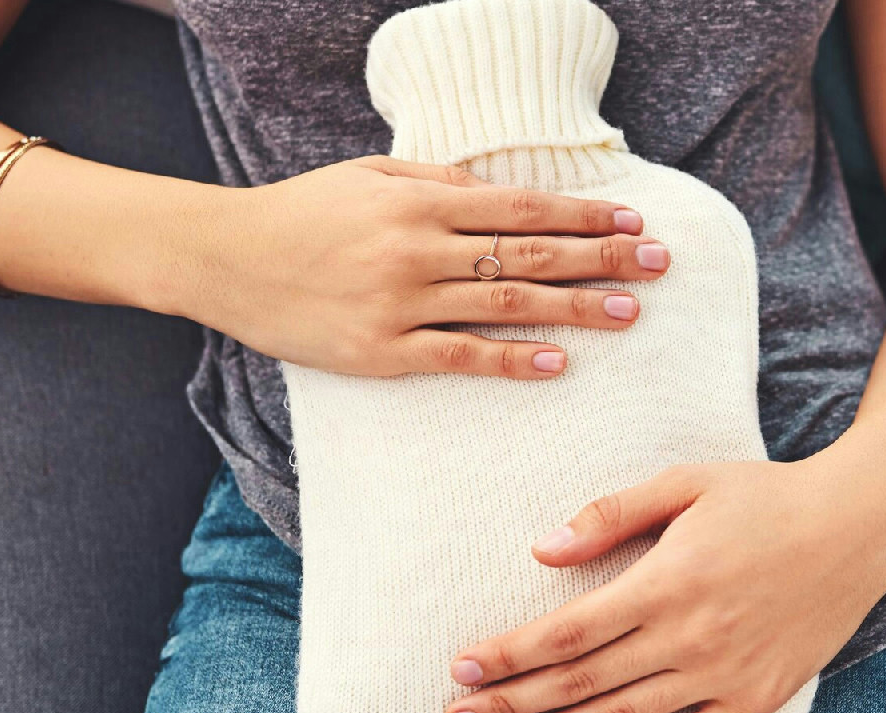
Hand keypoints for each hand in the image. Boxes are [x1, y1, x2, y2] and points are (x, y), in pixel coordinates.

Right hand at [176, 155, 669, 376]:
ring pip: (505, 304)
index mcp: (419, 201)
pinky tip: (557, 364)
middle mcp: (418, 248)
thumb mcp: (369, 176)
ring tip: (629, 314)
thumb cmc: (303, 212)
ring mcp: (401, 303)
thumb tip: (505, 194)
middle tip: (658, 265)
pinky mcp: (382, 351)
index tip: (632, 222)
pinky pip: (459, 357)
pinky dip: (511, 360)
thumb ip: (438, 183)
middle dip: (601, 258)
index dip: (582, 215)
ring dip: (574, 308)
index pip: (521, 208)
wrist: (227, 258)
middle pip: (528, 254)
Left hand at [440, 434, 885, 712]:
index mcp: (665, 580)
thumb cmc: (764, 497)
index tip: (461, 669)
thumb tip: (542, 550)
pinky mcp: (756, 698)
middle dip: (512, 704)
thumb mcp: (685, 483)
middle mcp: (688, 635)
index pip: (566, 631)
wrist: (857, 528)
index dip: (508, 654)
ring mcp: (723, 673)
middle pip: (581, 682)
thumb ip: (611, 515)